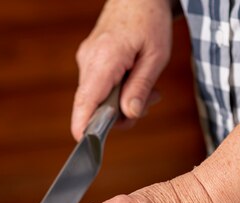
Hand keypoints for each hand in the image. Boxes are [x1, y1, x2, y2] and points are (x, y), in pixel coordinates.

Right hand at [71, 0, 173, 138]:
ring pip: (96, 98)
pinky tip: (133, 80)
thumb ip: (141, 87)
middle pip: (92, 105)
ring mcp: (85, 61)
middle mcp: (88, 61)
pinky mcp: (88, 62)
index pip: (85, 101)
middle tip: (148, 102)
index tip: (86, 144)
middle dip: (119, 115)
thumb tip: (129, 115)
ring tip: (147, 89)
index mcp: (104, 59)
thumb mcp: (156, 56)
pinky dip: (114, 92)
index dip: (83, 126)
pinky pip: (97, 88)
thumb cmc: (150, 20)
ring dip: (120, 103)